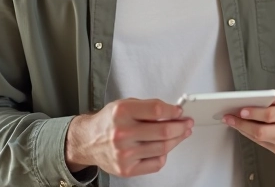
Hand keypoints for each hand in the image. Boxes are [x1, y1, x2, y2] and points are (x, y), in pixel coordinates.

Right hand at [65, 98, 192, 176]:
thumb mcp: (125, 105)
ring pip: (163, 148)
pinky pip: (156, 163)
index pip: (157, 110)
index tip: (179, 112)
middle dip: (181, 127)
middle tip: (187, 124)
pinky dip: (164, 155)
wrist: (88, 141)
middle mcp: (122, 133)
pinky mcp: (127, 169)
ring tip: (181, 134)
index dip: (173, 111)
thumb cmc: (108, 122)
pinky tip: (164, 148)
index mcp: (122, 113)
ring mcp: (124, 154)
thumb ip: (148, 108)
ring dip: (177, 140)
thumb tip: (173, 113)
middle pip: (163, 131)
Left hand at [223, 93, 274, 156]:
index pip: (269, 115)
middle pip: (260, 130)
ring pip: (259, 139)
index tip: (240, 109)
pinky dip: (253, 136)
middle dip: (241, 124)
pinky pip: (263, 144)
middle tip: (229, 117)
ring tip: (234, 122)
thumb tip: (259, 98)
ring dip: (243, 131)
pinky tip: (246, 129)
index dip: (252, 112)